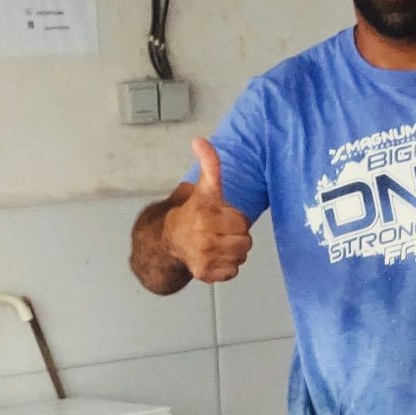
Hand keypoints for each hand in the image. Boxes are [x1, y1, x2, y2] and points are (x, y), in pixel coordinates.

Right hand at [165, 138, 252, 282]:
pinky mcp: (205, 274)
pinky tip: (213, 257)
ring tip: (216, 243)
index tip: (220, 215)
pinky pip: (232, 271)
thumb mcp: (205, 188)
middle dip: (236, 235)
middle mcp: (204, 237)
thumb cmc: (194, 213)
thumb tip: (200, 140)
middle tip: (219, 231)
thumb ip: (209, 165)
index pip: (242, 221)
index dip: (234, 218)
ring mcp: (204, 257)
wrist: (170, 240)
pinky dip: (226, 267)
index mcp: (206, 214)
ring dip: (233, 251)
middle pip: (245, 241)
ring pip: (240, 256)